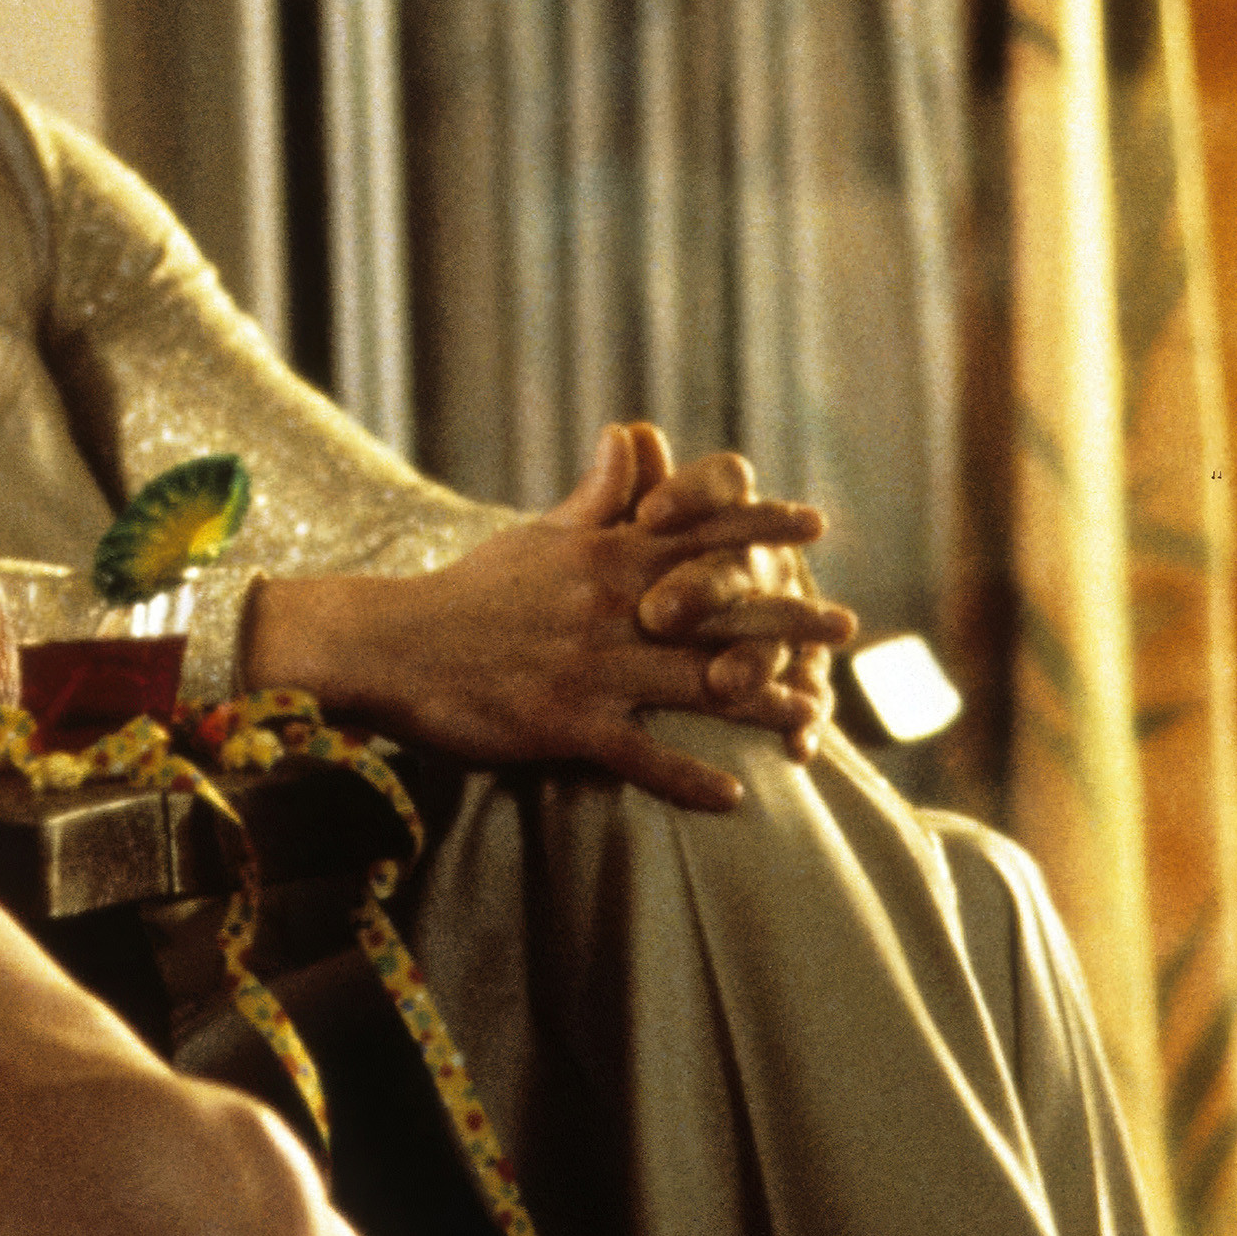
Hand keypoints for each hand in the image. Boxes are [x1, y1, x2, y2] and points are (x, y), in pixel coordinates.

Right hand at [245, 425, 829, 808]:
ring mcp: (589, 667)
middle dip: (788, 616)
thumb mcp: (534, 536)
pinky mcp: (562, 723)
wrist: (389, 645)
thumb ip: (596, 498)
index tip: (813, 520)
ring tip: (816, 717)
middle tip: (847, 626)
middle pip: (719, 609)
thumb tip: (633, 437)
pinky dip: (687, 779)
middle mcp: (609, 607)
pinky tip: (734, 798)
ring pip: (696, 684)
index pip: (697, 531)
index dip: (761, 523)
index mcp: (603, 558)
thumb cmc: (465, 593)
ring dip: (762, 702)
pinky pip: (639, 756)